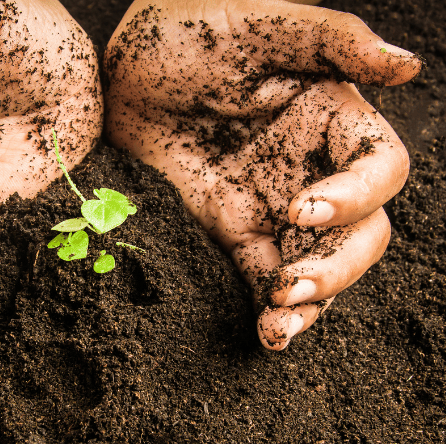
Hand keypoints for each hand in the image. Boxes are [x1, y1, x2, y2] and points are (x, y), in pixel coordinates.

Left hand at [104, 0, 421, 349]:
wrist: (118, 74)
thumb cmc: (190, 31)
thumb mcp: (260, 25)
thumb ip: (331, 41)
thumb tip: (407, 65)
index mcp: (331, 122)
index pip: (378, 171)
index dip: (355, 197)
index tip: (301, 209)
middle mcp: (310, 171)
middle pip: (359, 233)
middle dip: (336, 266)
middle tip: (292, 286)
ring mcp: (272, 208)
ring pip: (316, 266)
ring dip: (308, 303)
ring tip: (280, 326)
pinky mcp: (231, 233)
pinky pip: (262, 278)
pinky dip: (269, 310)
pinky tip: (266, 333)